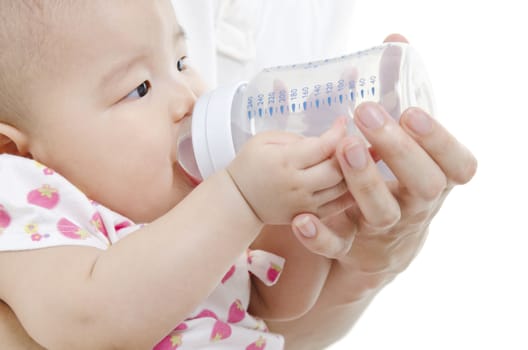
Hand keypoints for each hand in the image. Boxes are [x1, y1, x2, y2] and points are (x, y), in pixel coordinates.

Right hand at [227, 118, 351, 224]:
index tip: (343, 122)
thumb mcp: (265, 140)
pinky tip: (354, 179)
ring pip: (343, 188)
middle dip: (351, 153)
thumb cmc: (251, 165)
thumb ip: (297, 138)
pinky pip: (339, 206)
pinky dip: (350, 191)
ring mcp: (304, 204)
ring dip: (355, 172)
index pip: (323, 146)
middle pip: (338, 169)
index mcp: (284, 161)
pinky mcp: (309, 216)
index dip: (339, 132)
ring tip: (358, 158)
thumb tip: (328, 140)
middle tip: (354, 141)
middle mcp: (296, 184)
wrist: (239, 201)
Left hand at [290, 100, 476, 293]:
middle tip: (366, 114)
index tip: (410, 112)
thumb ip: (398, 88)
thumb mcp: (404, 135)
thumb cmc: (396, 170)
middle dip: (398, 150)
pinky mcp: (352, 245)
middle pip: (423, 186)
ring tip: (344, 147)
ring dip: (365, 181)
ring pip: (382, 213)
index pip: (457, 164)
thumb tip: (394, 38)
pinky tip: (302, 219)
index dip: (439, 140)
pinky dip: (320, 236)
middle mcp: (417, 205)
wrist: (386, 238)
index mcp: (438, 177)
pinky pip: (339, 246)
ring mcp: (385, 227)